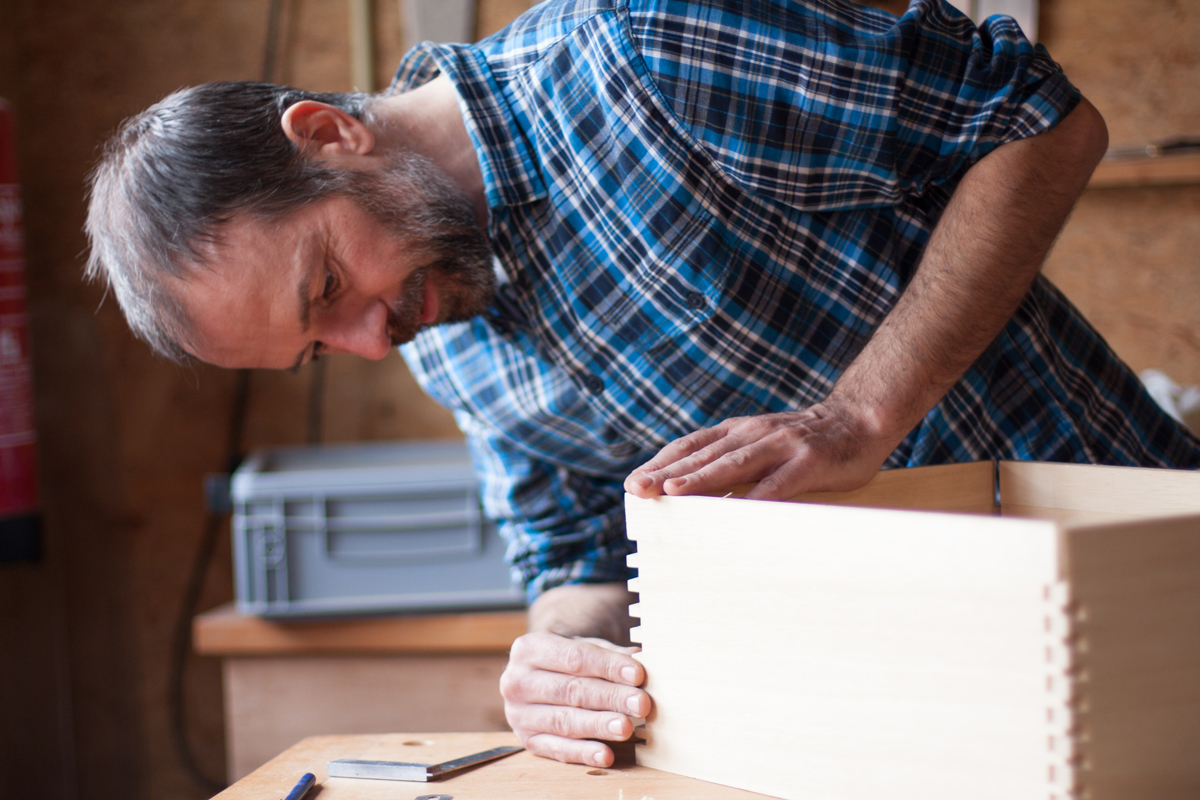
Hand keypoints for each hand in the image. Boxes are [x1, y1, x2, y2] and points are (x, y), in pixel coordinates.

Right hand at [500, 631, 650, 766]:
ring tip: (626, 727)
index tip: (638, 674)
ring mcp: (519, 714)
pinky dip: (583, 753)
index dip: (608, 666)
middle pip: (570, 691)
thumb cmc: (567, 660)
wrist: (538, 677)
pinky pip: (558, 749)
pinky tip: (606, 755)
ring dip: (598, 725)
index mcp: (529, 648)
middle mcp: (517, 681)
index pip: (574, 657)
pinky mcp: (528, 741)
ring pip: (564, 721)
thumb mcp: (584, 646)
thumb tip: (643, 659)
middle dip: (609, 697)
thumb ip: (611, 654)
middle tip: (641, 703)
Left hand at [624, 402, 896, 500]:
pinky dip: (757, 497)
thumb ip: (731, 462)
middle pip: (703, 455)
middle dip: (667, 472)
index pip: (690, 446)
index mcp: (738, 431)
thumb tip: (691, 492)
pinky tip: (738, 512)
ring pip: (734, 464)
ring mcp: (781, 446)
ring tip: (673, 491)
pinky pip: (779, 484)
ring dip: (702, 478)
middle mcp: (754, 434)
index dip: (660, 462)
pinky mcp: (809, 462)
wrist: (860, 420)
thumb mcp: (761, 444)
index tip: (633, 483)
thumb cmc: (804, 443)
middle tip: (637, 489)